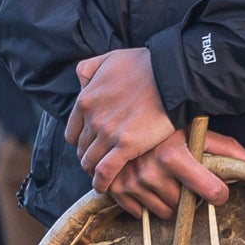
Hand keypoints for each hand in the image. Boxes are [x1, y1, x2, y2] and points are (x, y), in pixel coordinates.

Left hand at [70, 48, 233, 211]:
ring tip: (104, 177)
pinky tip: (105, 186)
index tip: (91, 147)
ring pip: (90, 161)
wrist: (171, 75)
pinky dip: (102, 182)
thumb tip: (80, 81)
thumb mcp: (108, 58)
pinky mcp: (126, 146)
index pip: (73, 132)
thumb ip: (88, 69)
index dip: (81, 143)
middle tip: (100, 163)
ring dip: (94, 171)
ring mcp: (108, 133)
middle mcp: (92, 118)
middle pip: (81, 149)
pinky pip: (106, 171)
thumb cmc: (145, 64)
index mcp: (85, 100)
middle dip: (88, 157)